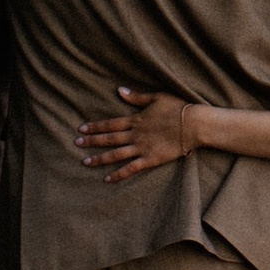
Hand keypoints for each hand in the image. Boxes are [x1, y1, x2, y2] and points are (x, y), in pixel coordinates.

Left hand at [75, 86, 197, 177]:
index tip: (81, 129)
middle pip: (108, 139)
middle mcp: (135, 134)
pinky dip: (118, 174)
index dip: (95, 127)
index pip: (110, 124)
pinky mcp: (150, 159)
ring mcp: (141, 148)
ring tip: (85, 162)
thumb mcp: (157, 97)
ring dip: (99, 158)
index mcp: (136, 119)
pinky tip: (107, 179)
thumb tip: (119, 90)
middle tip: (76, 143)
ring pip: (115, 154)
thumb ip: (136, 97)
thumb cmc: (178, 108)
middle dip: (91, 141)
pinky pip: (130, 168)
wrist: (194, 124)